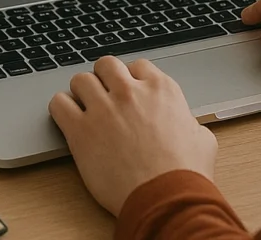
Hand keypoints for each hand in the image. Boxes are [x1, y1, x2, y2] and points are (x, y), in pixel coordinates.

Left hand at [49, 56, 216, 215]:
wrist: (166, 197)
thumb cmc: (185, 173)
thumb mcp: (202, 139)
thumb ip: (189, 123)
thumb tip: (189, 128)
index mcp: (161, 89)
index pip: (137, 66)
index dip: (131, 79)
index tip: (128, 93)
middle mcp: (130, 92)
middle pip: (106, 64)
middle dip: (104, 78)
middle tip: (104, 97)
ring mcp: (104, 108)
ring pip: (80, 80)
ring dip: (82, 92)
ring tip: (84, 108)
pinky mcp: (81, 130)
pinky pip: (59, 104)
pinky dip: (61, 109)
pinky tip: (68, 120)